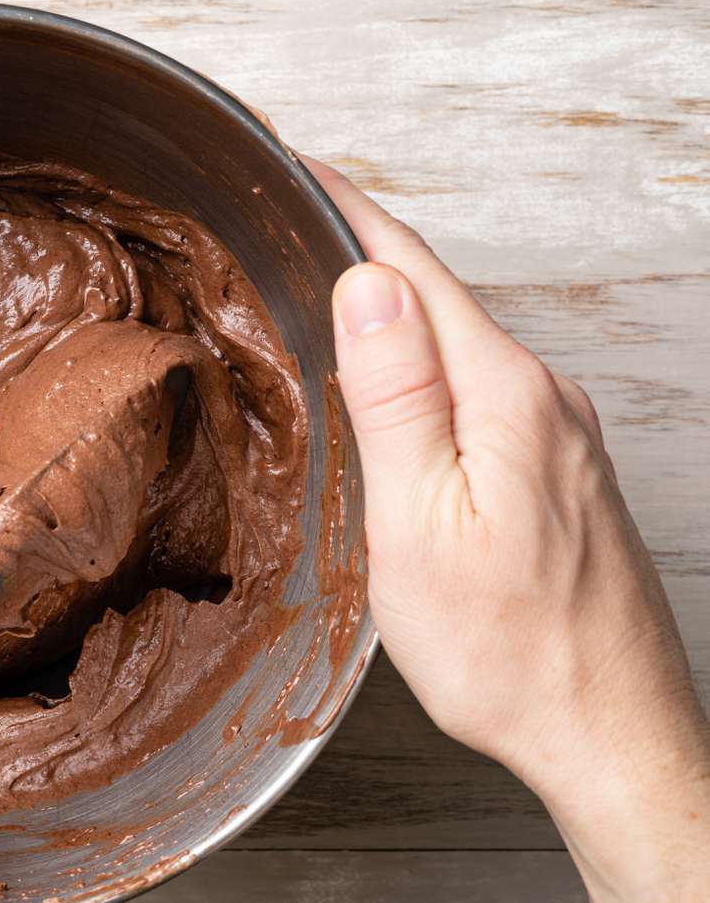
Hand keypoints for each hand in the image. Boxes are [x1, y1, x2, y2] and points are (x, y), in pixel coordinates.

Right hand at [304, 155, 709, 902]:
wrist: (608, 734)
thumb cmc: (506, 650)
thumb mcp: (420, 523)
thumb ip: (397, 397)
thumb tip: (368, 284)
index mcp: (503, 396)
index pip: (413, 272)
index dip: (350, 212)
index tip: (298, 167)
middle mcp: (545, 400)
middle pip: (438, 300)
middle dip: (363, 253)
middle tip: (294, 220)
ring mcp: (560, 436)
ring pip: (460, 347)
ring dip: (393, 313)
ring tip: (327, 292)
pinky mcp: (561, 473)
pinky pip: (481, 390)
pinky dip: (426, 369)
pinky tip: (396, 390)